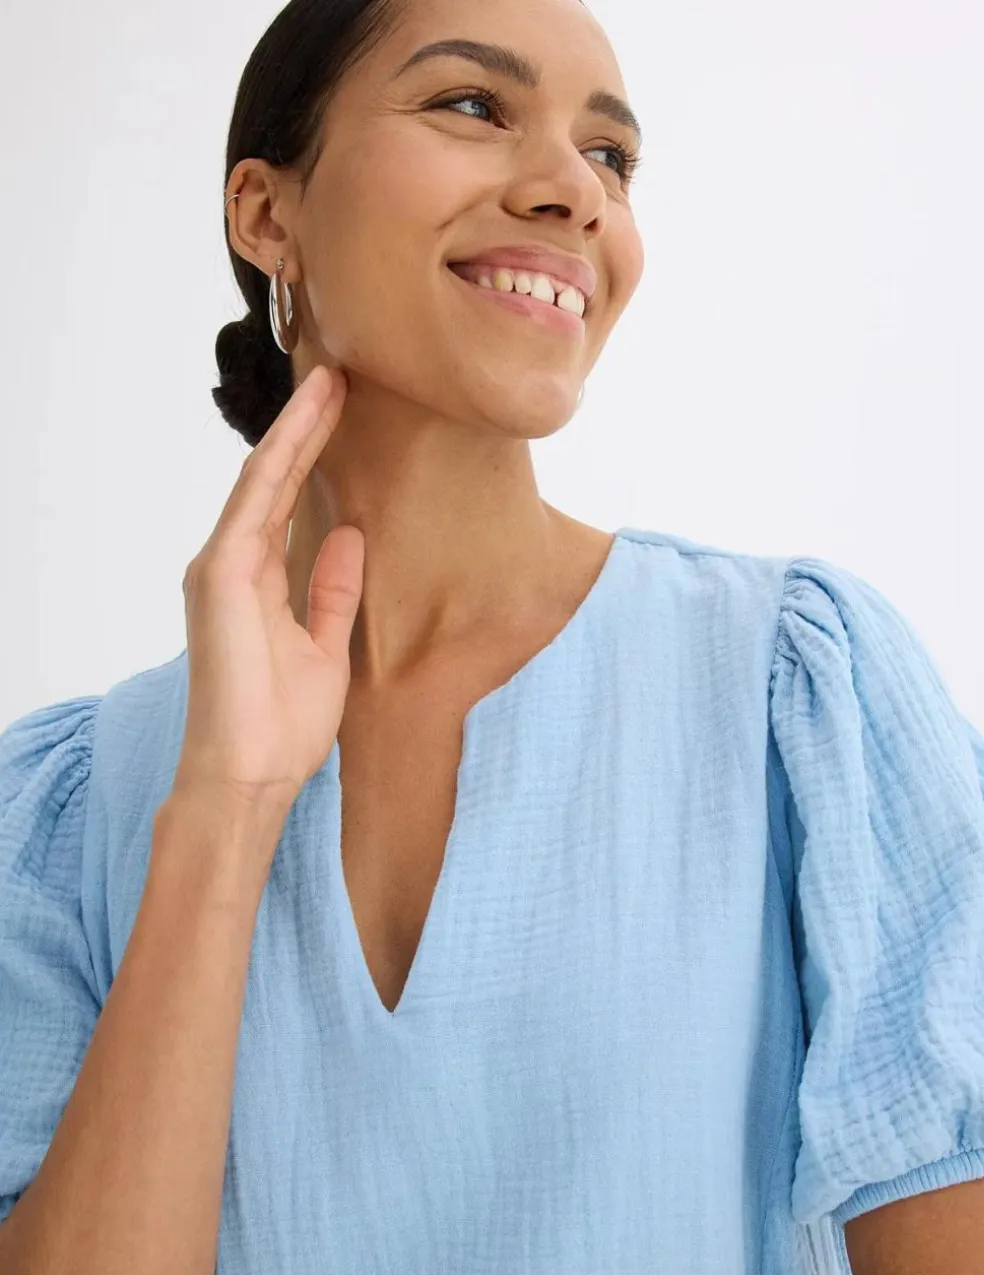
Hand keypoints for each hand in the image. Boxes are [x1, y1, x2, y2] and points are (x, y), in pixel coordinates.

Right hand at [172, 364, 364, 809]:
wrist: (251, 774)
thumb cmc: (283, 726)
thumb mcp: (327, 648)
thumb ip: (331, 592)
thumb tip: (348, 535)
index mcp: (258, 583)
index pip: (289, 504)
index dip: (316, 458)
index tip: (347, 415)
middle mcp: (234, 564)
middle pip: (274, 480)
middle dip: (307, 428)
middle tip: (341, 376)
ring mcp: (222, 564)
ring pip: (263, 478)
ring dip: (298, 428)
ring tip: (332, 382)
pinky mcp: (221, 571)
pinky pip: (256, 500)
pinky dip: (283, 458)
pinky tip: (309, 421)